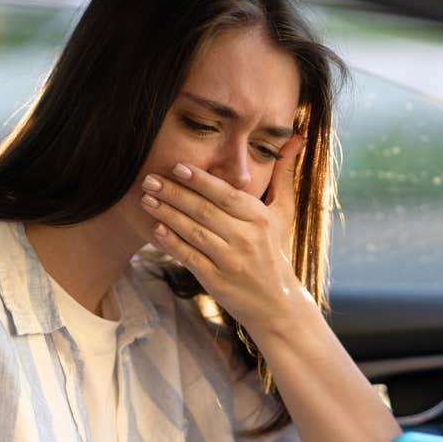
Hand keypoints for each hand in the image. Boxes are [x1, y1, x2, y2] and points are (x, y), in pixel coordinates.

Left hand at [139, 136, 306, 332]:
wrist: (277, 303)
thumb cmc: (275, 252)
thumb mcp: (283, 213)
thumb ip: (283, 174)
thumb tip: (296, 138)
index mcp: (260, 218)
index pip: (226, 194)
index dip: (200, 180)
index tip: (177, 167)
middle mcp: (246, 238)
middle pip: (204, 210)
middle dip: (174, 193)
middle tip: (149, 179)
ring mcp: (231, 261)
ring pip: (194, 232)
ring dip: (167, 214)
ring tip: (147, 199)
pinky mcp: (217, 281)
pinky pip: (190, 257)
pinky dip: (172, 242)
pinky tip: (156, 229)